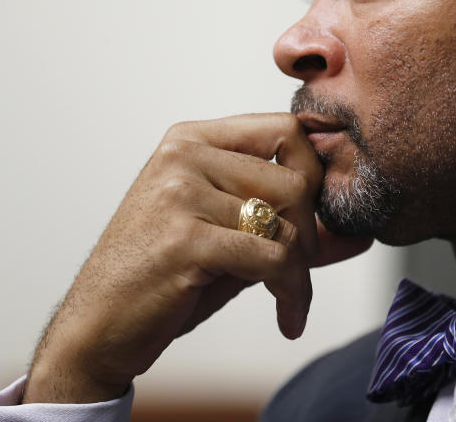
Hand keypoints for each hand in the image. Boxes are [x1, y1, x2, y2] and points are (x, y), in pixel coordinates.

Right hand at [22, 113, 370, 403]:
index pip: (286, 129)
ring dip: (301, 270)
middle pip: (295, 177)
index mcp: (191, 140)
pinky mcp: (185, 239)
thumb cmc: (160, 278)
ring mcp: (181, 193)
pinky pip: (273, 260)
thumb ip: (287, 229)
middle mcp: (184, 156)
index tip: (311, 219)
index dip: (314, 174)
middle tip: (297, 269)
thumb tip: (358, 236)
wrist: (96, 327)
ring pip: (288, 222)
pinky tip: (287, 318)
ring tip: (288, 296)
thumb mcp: (229, 240)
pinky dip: (293, 293)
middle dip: (310, 232)